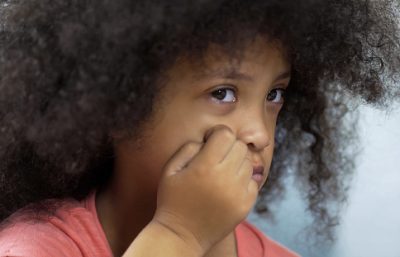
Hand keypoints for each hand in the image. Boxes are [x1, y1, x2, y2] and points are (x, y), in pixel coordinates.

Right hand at [153, 125, 258, 253]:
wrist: (181, 235)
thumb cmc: (173, 199)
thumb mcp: (170, 169)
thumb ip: (189, 148)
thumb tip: (210, 138)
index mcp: (204, 167)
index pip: (226, 134)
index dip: (217, 134)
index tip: (209, 142)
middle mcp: (225, 178)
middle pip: (240, 146)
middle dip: (228, 147)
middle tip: (215, 158)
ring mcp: (238, 193)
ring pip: (248, 163)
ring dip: (236, 163)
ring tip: (221, 174)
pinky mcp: (246, 206)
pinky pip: (253, 181)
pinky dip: (243, 181)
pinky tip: (227, 188)